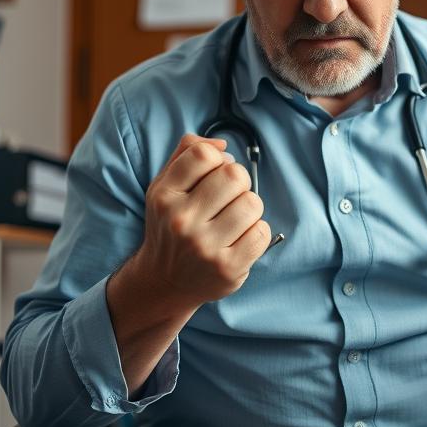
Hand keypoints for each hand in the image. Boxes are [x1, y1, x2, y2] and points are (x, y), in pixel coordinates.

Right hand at [134, 133, 271, 308]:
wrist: (164, 281)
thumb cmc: (171, 225)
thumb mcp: (164, 186)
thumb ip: (187, 153)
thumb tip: (222, 144)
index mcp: (164, 195)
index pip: (204, 155)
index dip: (217, 160)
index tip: (213, 175)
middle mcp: (181, 220)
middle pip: (235, 175)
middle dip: (239, 182)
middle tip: (229, 197)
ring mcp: (204, 247)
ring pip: (252, 203)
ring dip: (249, 208)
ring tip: (234, 219)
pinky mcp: (227, 268)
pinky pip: (262, 232)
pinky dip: (256, 232)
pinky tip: (239, 238)